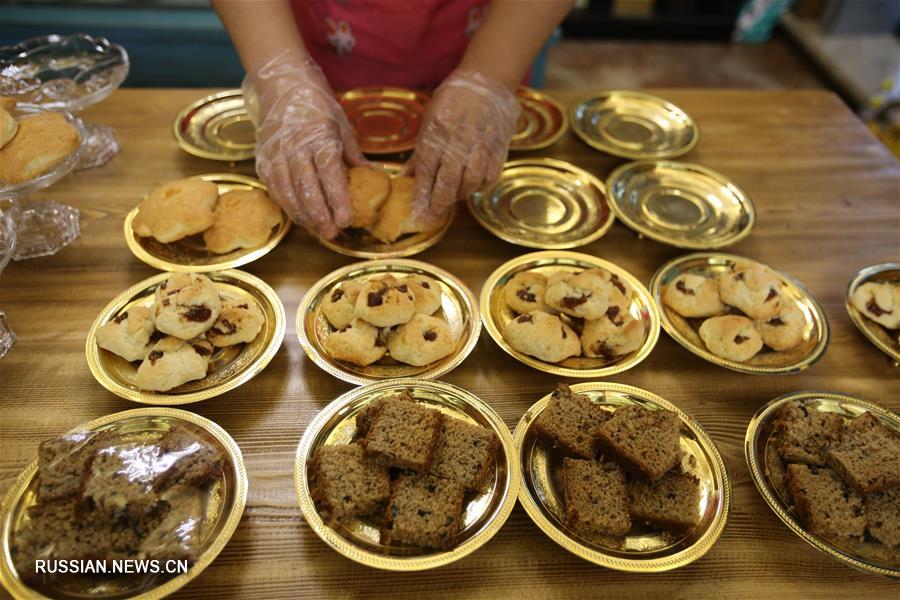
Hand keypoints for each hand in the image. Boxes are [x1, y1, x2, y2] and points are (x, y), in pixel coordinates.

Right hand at [243, 49, 365, 238]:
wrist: (280, 84)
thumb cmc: (317, 105)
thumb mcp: (341, 125)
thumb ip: (354, 154)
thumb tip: (375, 176)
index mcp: (318, 136)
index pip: (329, 171)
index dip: (337, 197)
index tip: (346, 219)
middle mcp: (294, 146)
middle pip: (306, 186)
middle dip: (320, 214)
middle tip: (332, 233)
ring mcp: (275, 153)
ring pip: (287, 191)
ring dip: (302, 214)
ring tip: (318, 230)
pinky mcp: (263, 160)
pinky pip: (274, 188)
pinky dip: (286, 206)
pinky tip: (300, 218)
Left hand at [405, 70, 519, 224]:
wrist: (487, 83)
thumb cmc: (452, 102)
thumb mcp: (430, 122)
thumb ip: (420, 154)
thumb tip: (406, 179)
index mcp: (437, 132)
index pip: (426, 170)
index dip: (421, 194)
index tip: (417, 212)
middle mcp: (459, 141)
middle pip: (448, 181)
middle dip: (439, 203)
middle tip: (432, 216)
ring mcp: (481, 146)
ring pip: (470, 183)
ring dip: (459, 195)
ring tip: (451, 197)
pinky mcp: (499, 150)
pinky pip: (489, 178)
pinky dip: (479, 187)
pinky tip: (471, 186)